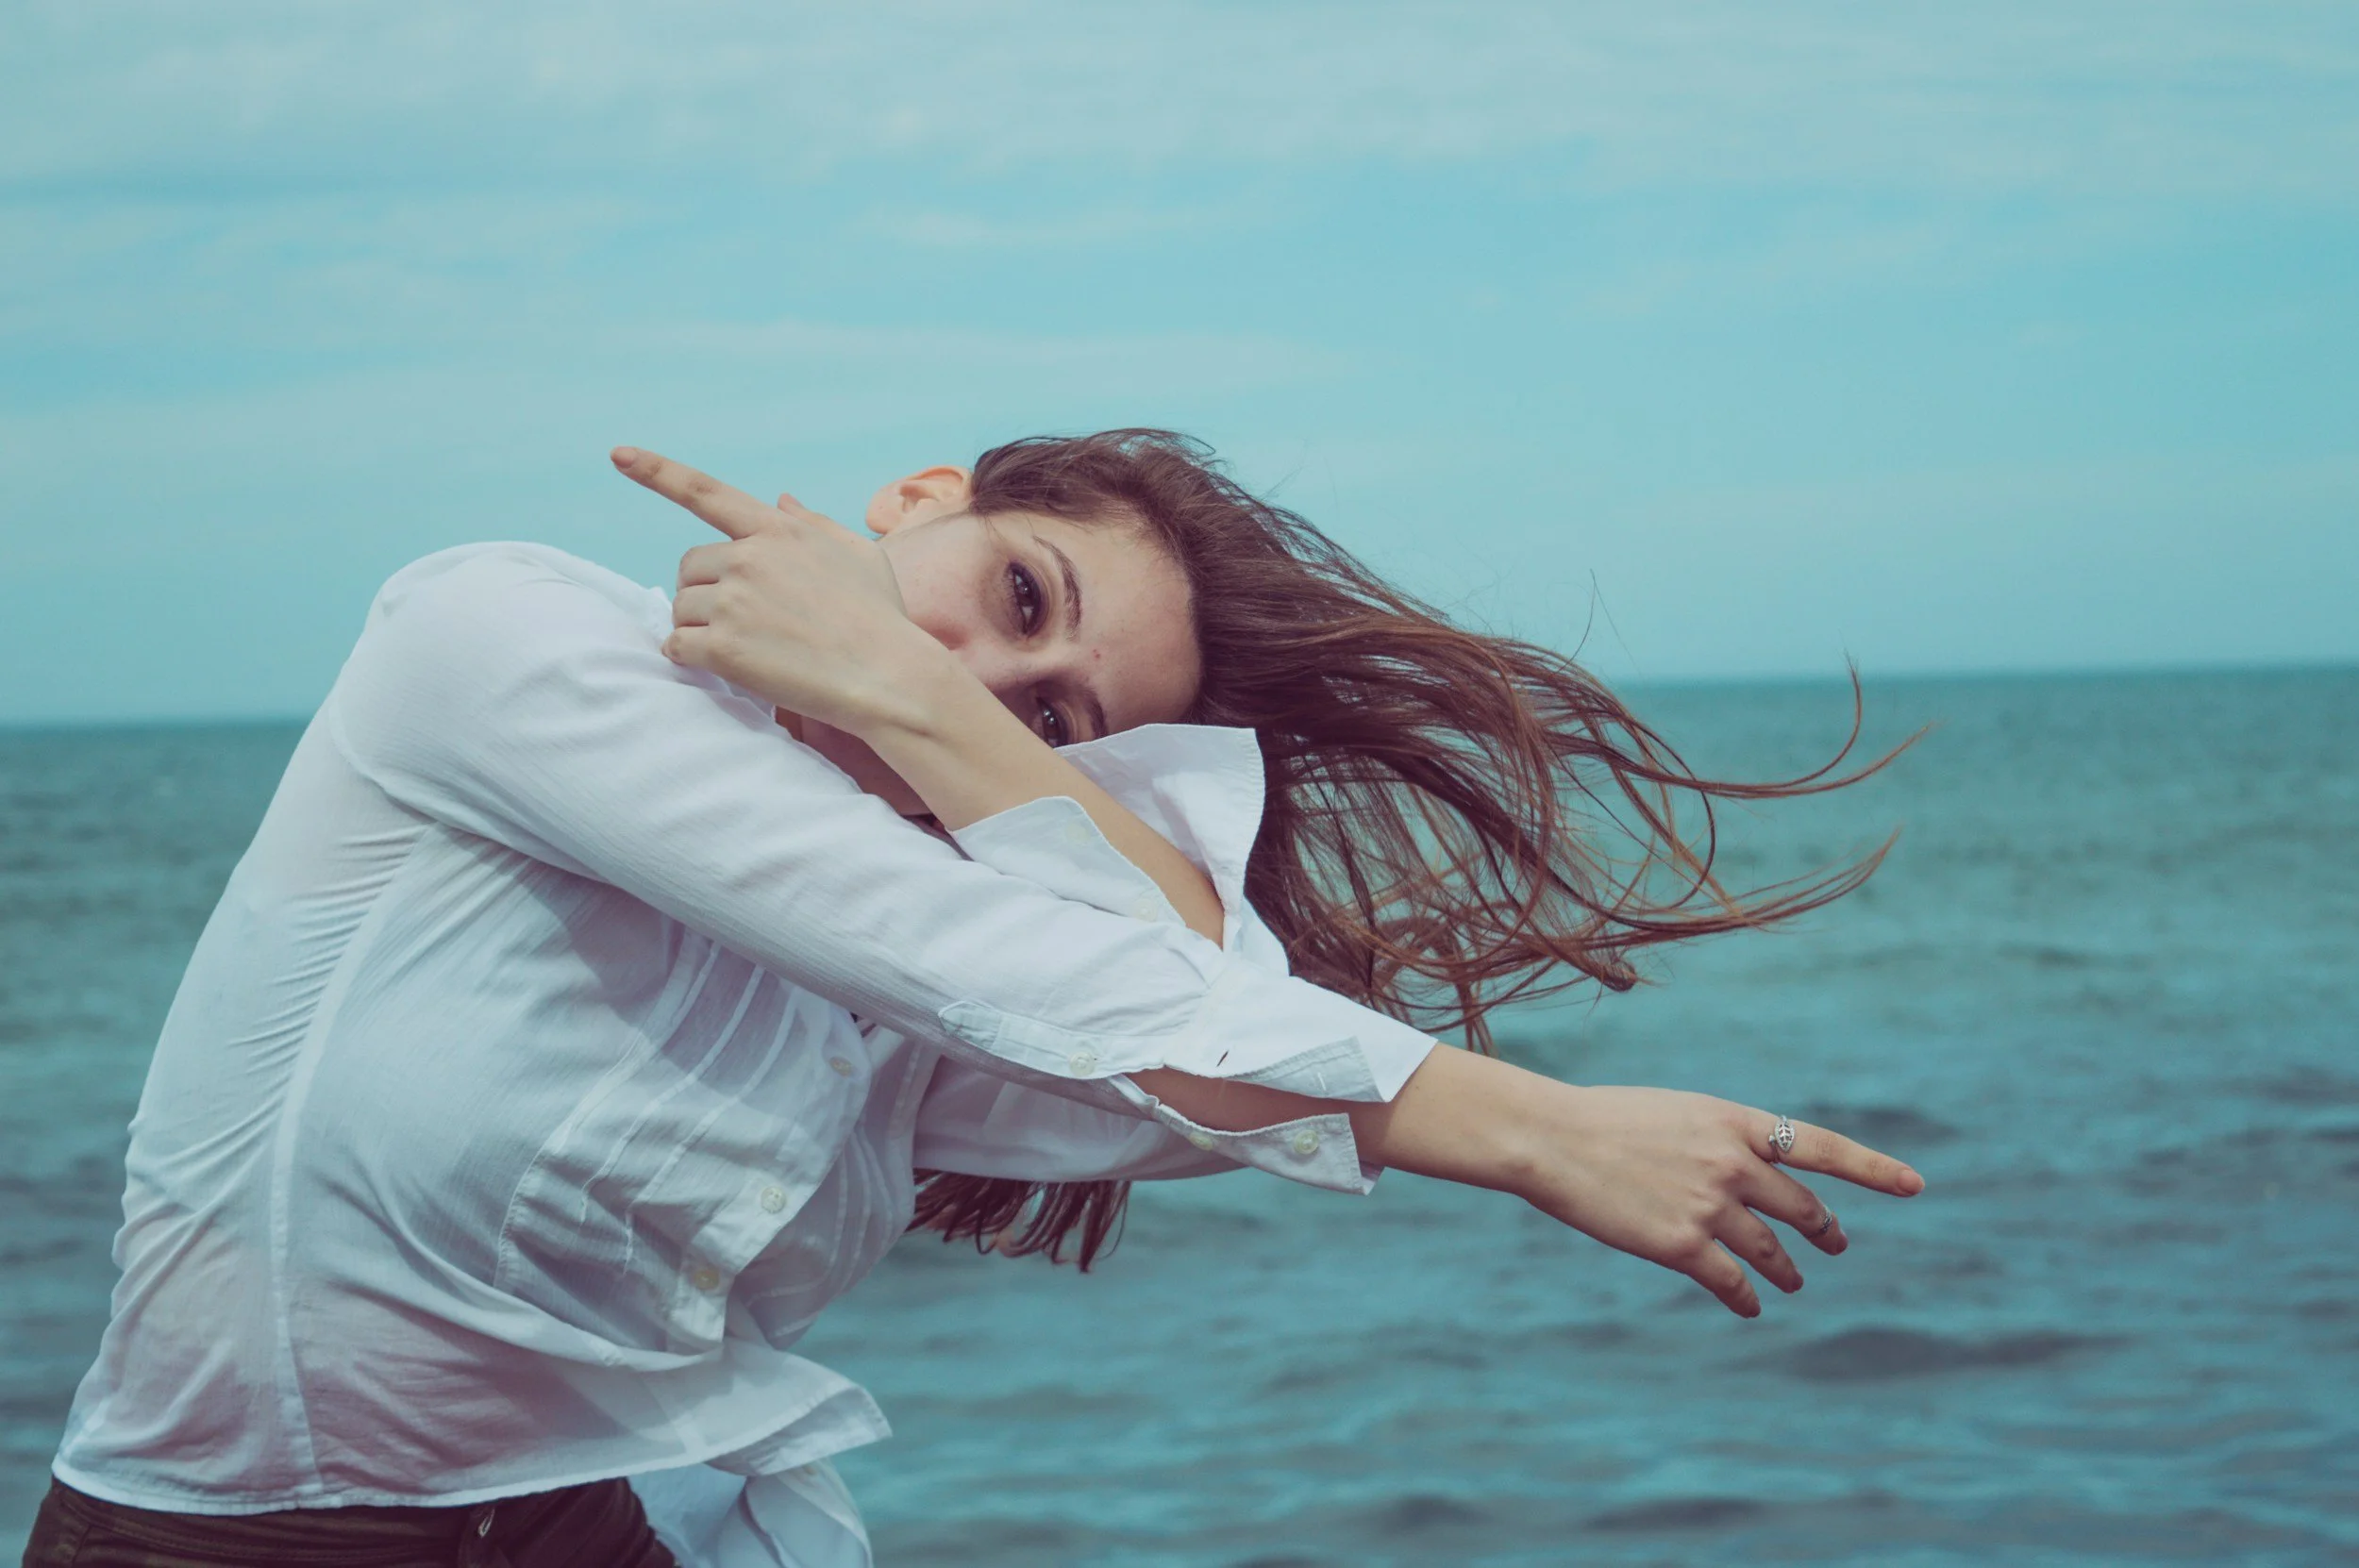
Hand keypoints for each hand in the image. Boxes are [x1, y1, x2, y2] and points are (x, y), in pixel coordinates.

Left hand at [609, 447, 952, 732]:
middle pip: (689, 567)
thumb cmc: (882, 618)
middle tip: (743, 619)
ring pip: (680, 608)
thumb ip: (814, 524)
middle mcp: (748, 558)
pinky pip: (676, 646)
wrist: (890, 676)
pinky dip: (690, 657)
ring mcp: (733, 602)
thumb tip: (782, 499)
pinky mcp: (723, 647)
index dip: (657, 471)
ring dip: (700, 628)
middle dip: (704, 591)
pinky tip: (725, 666)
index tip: (620, 455)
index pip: (705, 492)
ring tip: (749, 646)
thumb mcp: (858, 555)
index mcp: (777, 530)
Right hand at [1507, 1081, 1923, 1316]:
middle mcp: (1732, 1162)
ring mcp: (1710, 1205)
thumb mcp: (1674, 1113)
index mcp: (1733, 1120)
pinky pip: (1731, 1281)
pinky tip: (1749, 1304)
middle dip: (1822, 1228)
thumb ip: (1717, 1140)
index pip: (1821, 1146)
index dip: (1872, 1169)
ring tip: (1793, 1280)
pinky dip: (1746, 1295)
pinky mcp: (1681, 1246)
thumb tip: (1746, 1178)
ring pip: (1770, 1248)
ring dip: (1786, 1269)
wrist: (1551, 1138)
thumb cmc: (1602, 1120)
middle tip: (1833, 1243)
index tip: (1913, 1186)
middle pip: (1800, 1206)